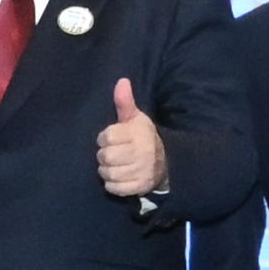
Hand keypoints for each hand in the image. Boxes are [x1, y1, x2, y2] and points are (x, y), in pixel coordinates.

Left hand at [93, 78, 165, 197]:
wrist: (165, 161)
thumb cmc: (142, 136)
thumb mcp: (135, 118)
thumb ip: (125, 102)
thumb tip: (122, 81)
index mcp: (138, 134)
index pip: (106, 137)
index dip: (104, 138)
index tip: (110, 138)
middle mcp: (141, 153)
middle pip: (105, 157)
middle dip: (104, 155)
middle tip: (111, 153)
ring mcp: (141, 171)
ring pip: (108, 173)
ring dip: (106, 170)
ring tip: (114, 164)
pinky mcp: (139, 187)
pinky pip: (114, 188)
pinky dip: (112, 184)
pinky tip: (118, 176)